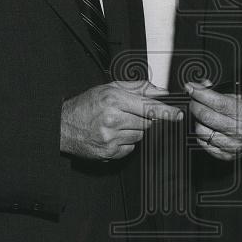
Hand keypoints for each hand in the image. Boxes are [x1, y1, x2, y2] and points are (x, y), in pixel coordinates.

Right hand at [61, 79, 181, 161]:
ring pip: (140, 135)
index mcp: (114, 100)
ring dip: (134, 130)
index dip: (166, 111)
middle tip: (128, 114)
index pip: (148, 107)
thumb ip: (138, 88)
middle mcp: (113, 119)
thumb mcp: (109, 88)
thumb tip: (161, 92)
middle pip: (146, 122)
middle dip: (142, 118)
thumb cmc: (86, 105)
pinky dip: (125, 142)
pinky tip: (112, 135)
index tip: (178, 114)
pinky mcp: (109, 152)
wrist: (63, 126)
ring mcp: (111, 138)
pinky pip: (130, 147)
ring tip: (117, 124)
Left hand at [187, 79, 241, 161]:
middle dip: (194, 104)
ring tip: (202, 114)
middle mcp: (238, 132)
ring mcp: (231, 145)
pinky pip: (203, 143)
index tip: (191, 87)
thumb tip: (203, 85)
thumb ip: (223, 91)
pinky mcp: (225, 155)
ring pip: (200, 131)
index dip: (199, 93)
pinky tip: (206, 127)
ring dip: (196, 120)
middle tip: (194, 99)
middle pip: (205, 116)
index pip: (216, 102)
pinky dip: (200, 134)